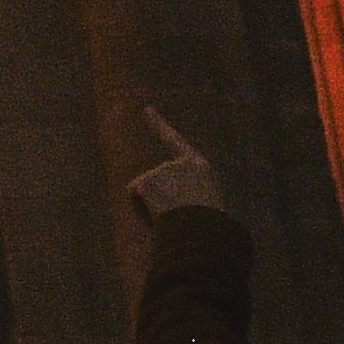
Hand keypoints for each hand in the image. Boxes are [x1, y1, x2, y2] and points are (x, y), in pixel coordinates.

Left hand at [123, 112, 225, 232]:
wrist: (205, 233)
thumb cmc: (209, 228)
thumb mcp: (203, 207)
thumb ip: (182, 196)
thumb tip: (162, 205)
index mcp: (201, 167)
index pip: (175, 142)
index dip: (158, 125)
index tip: (146, 110)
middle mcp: (180, 163)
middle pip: (155, 182)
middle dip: (157, 203)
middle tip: (178, 218)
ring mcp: (164, 169)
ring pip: (146, 194)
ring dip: (154, 211)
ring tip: (175, 219)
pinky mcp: (147, 180)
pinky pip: (135, 202)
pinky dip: (141, 213)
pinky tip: (159, 217)